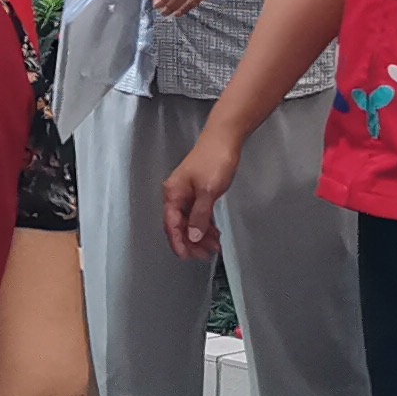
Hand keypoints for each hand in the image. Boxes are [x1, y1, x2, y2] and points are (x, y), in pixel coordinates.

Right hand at [163, 128, 244, 260]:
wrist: (224, 138)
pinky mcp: (198, 191)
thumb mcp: (208, 191)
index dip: (178, 243)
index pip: (172, 225)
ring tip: (214, 247)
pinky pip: (198, 214)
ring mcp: (187, 193)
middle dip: (191, 243)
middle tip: (204, 255)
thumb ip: (199, 216)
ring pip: (190, 221)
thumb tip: (192, 236)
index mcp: (173, 194)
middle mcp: (176, 194)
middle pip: (179, 226)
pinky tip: (214, 233)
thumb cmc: (214, 159)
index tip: (187, 257)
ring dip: (200, 236)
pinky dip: (205, 225)